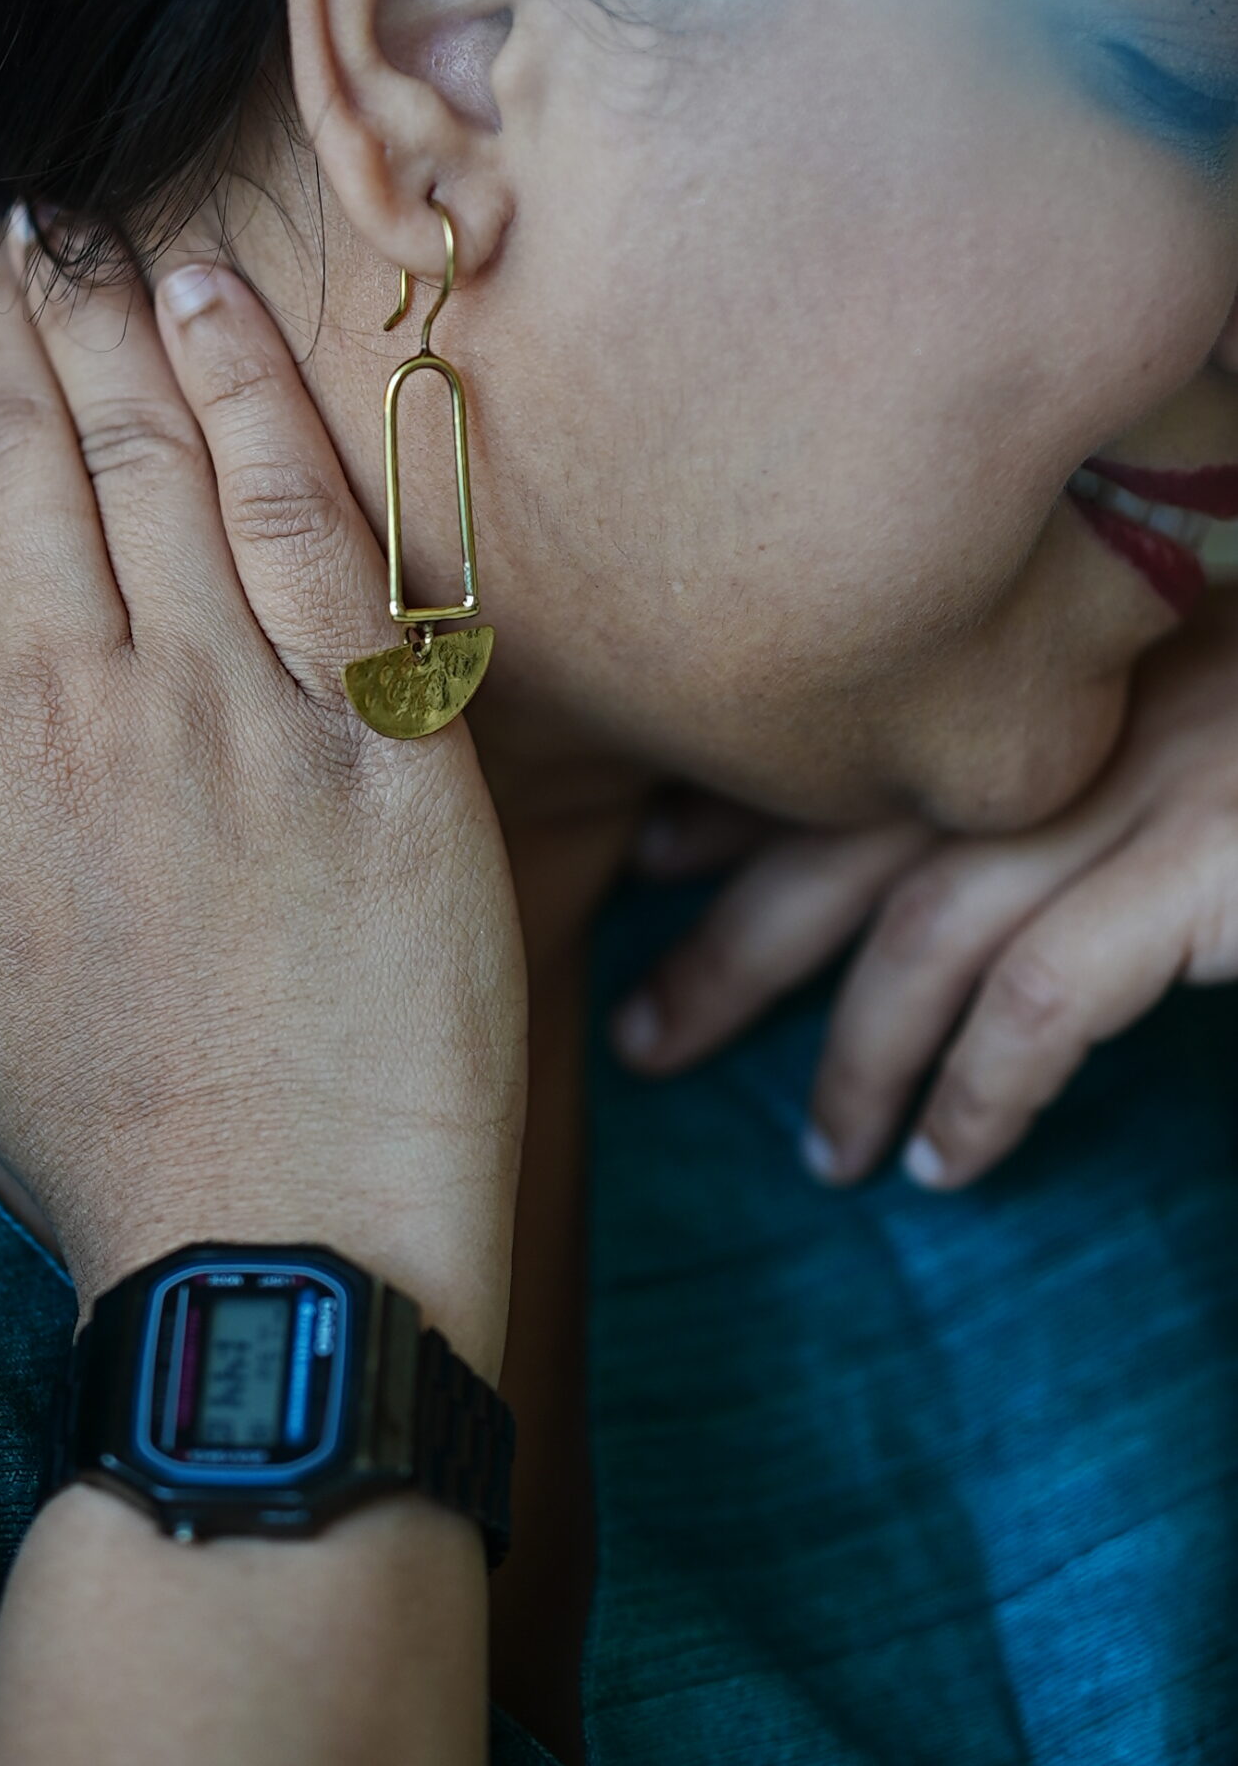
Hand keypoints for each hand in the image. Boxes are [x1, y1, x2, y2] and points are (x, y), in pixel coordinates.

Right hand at [0, 231, 525, 1365]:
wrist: (281, 1237)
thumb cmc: (110, 1129)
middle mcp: (64, 706)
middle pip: (5, 455)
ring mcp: (219, 705)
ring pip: (139, 455)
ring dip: (97, 319)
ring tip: (76, 232)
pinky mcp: (365, 726)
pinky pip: (300, 519)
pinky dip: (248, 393)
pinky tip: (206, 298)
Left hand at [611, 591, 1237, 1189]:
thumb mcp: (1192, 710)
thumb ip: (1077, 758)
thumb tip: (964, 856)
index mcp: (1049, 666)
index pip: (851, 732)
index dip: (740, 802)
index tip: (654, 857)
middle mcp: (1073, 710)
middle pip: (850, 828)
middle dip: (733, 945)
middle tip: (644, 1034)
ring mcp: (1137, 780)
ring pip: (925, 926)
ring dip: (856, 1057)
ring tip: (825, 1155)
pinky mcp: (1207, 864)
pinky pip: (1043, 997)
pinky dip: (978, 1090)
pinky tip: (948, 1160)